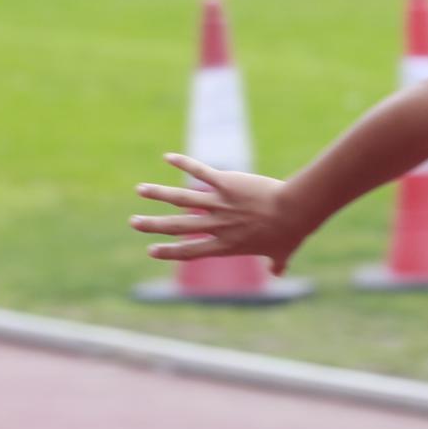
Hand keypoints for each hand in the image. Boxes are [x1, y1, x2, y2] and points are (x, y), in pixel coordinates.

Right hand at [131, 154, 305, 270]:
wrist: (295, 211)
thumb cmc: (290, 234)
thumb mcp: (283, 253)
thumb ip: (277, 264)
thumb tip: (279, 272)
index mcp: (226, 245)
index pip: (190, 251)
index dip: (169, 251)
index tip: (151, 250)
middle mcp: (217, 225)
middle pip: (177, 226)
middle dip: (153, 225)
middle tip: (133, 223)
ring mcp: (219, 204)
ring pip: (181, 199)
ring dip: (158, 194)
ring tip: (140, 190)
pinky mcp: (226, 183)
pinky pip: (200, 172)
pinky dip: (183, 162)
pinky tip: (168, 156)